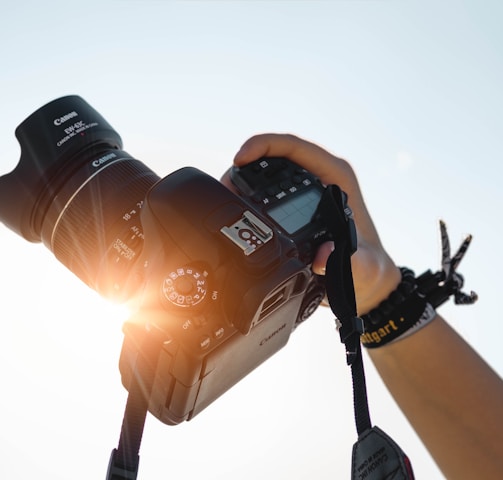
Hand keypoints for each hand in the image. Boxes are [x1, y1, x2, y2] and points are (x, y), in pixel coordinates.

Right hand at [222, 133, 400, 314]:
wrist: (366, 280)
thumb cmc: (368, 270)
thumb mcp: (363, 267)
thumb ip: (350, 261)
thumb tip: (323, 255)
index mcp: (336, 178)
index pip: (296, 148)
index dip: (264, 145)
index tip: (241, 158)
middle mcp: (320, 179)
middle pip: (276, 156)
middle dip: (246, 163)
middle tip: (225, 184)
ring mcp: (306, 191)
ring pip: (268, 172)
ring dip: (244, 179)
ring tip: (224, 196)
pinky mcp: (296, 205)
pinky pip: (267, 191)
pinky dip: (249, 195)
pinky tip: (235, 208)